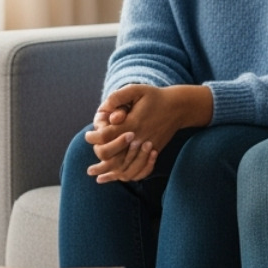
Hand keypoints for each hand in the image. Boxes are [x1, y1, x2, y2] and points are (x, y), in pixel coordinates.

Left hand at [83, 84, 209, 182]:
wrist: (179, 107)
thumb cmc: (156, 97)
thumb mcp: (137, 90)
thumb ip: (118, 97)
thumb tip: (103, 109)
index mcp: (132, 123)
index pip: (105, 136)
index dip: (93, 137)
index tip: (88, 135)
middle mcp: (138, 138)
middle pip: (112, 156)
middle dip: (99, 154)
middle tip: (94, 150)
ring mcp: (146, 147)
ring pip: (125, 167)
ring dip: (108, 171)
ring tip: (95, 174)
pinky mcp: (153, 152)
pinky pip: (139, 170)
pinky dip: (128, 175)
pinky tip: (118, 178)